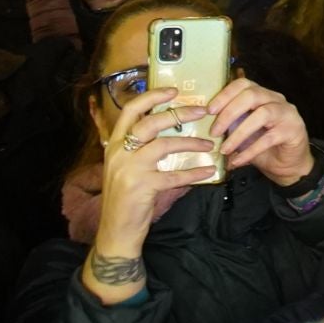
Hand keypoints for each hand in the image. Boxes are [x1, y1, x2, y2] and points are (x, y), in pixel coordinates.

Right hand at [87, 85, 220, 299]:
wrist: (116, 232)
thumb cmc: (127, 198)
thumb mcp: (127, 168)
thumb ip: (142, 149)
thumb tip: (172, 129)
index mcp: (114, 145)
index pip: (129, 111)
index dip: (151, 97)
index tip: (174, 90)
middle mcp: (118, 153)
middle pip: (149, 123)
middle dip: (178, 114)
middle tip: (202, 111)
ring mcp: (128, 170)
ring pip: (163, 145)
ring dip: (190, 142)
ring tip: (209, 144)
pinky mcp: (141, 187)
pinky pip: (174, 175)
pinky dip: (194, 173)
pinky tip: (209, 172)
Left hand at [206, 76, 312, 186]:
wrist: (288, 164)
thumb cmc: (262, 145)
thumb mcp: (242, 132)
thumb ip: (229, 124)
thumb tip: (202, 126)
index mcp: (262, 95)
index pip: (243, 84)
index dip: (225, 95)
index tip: (209, 111)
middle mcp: (276, 99)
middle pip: (252, 95)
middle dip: (229, 113)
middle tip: (214, 132)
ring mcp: (287, 114)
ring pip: (262, 114)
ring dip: (239, 133)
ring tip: (224, 149)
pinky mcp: (293, 130)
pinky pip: (269, 138)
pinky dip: (249, 151)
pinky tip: (237, 161)